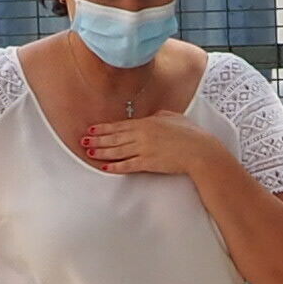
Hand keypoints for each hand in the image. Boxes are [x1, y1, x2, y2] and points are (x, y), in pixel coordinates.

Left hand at [79, 111, 235, 180]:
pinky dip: (114, 167)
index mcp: (147, 123)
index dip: (104, 128)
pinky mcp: (148, 164)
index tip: (92, 129)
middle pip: (114, 138)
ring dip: (101, 152)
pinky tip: (104, 167)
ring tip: (89, 152)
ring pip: (117, 151)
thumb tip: (151, 116)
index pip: (120, 125)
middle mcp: (142, 135)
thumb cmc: (190, 134)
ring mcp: (144, 150)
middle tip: (82, 141)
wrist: (199, 151)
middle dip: (97, 140)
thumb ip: (159, 115)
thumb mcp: (173, 117)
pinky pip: (127, 165)